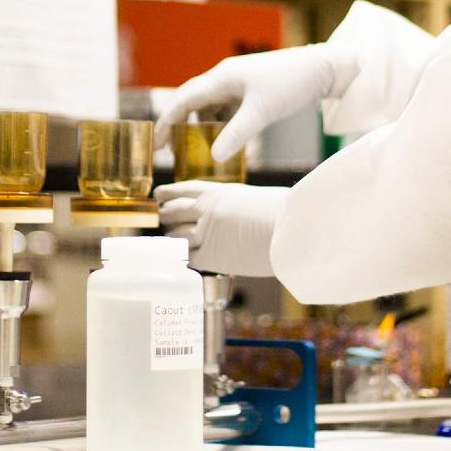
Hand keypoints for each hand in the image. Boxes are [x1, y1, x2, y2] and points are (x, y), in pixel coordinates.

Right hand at [156, 45, 356, 161]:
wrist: (322, 69)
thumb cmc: (291, 84)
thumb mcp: (262, 113)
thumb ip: (236, 136)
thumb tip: (213, 158)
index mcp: (222, 78)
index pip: (183, 100)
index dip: (167, 123)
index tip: (156, 145)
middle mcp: (225, 78)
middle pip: (192, 102)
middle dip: (179, 125)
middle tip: (169, 150)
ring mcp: (238, 83)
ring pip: (210, 107)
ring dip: (202, 127)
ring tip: (198, 150)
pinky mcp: (251, 90)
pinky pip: (227, 109)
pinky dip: (222, 125)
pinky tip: (227, 142)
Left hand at [156, 181, 287, 276]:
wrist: (290, 230)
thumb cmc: (283, 212)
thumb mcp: (251, 198)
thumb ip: (232, 203)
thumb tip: (230, 213)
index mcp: (217, 192)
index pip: (183, 190)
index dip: (168, 193)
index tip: (159, 196)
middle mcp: (206, 210)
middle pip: (172, 212)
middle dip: (166, 217)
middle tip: (164, 220)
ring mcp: (205, 234)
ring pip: (175, 237)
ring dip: (172, 239)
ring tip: (172, 242)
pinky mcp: (211, 256)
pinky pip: (187, 258)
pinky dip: (182, 259)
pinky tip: (181, 260)